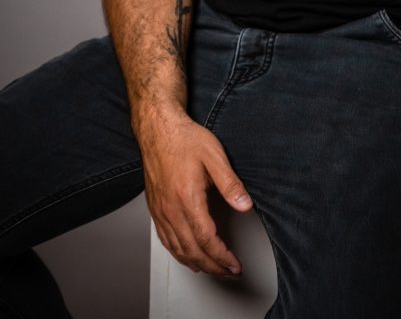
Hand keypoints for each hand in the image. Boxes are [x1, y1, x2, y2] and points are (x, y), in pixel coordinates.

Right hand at [139, 110, 252, 276]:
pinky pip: (165, 239)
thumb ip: (230, 184)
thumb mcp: (215, 156)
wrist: (158, 128)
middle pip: (191, 251)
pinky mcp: (155, 208)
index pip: (206, 239)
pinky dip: (178, 253)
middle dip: (212, 266)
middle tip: (229, 272)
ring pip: (177, 249)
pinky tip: (186, 255)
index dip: (222, 257)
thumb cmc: (185, 138)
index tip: (235, 265)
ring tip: (212, 269)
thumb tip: (245, 206)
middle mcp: (171, 209)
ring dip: (196, 264)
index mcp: (187, 198)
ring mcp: (160, 210)